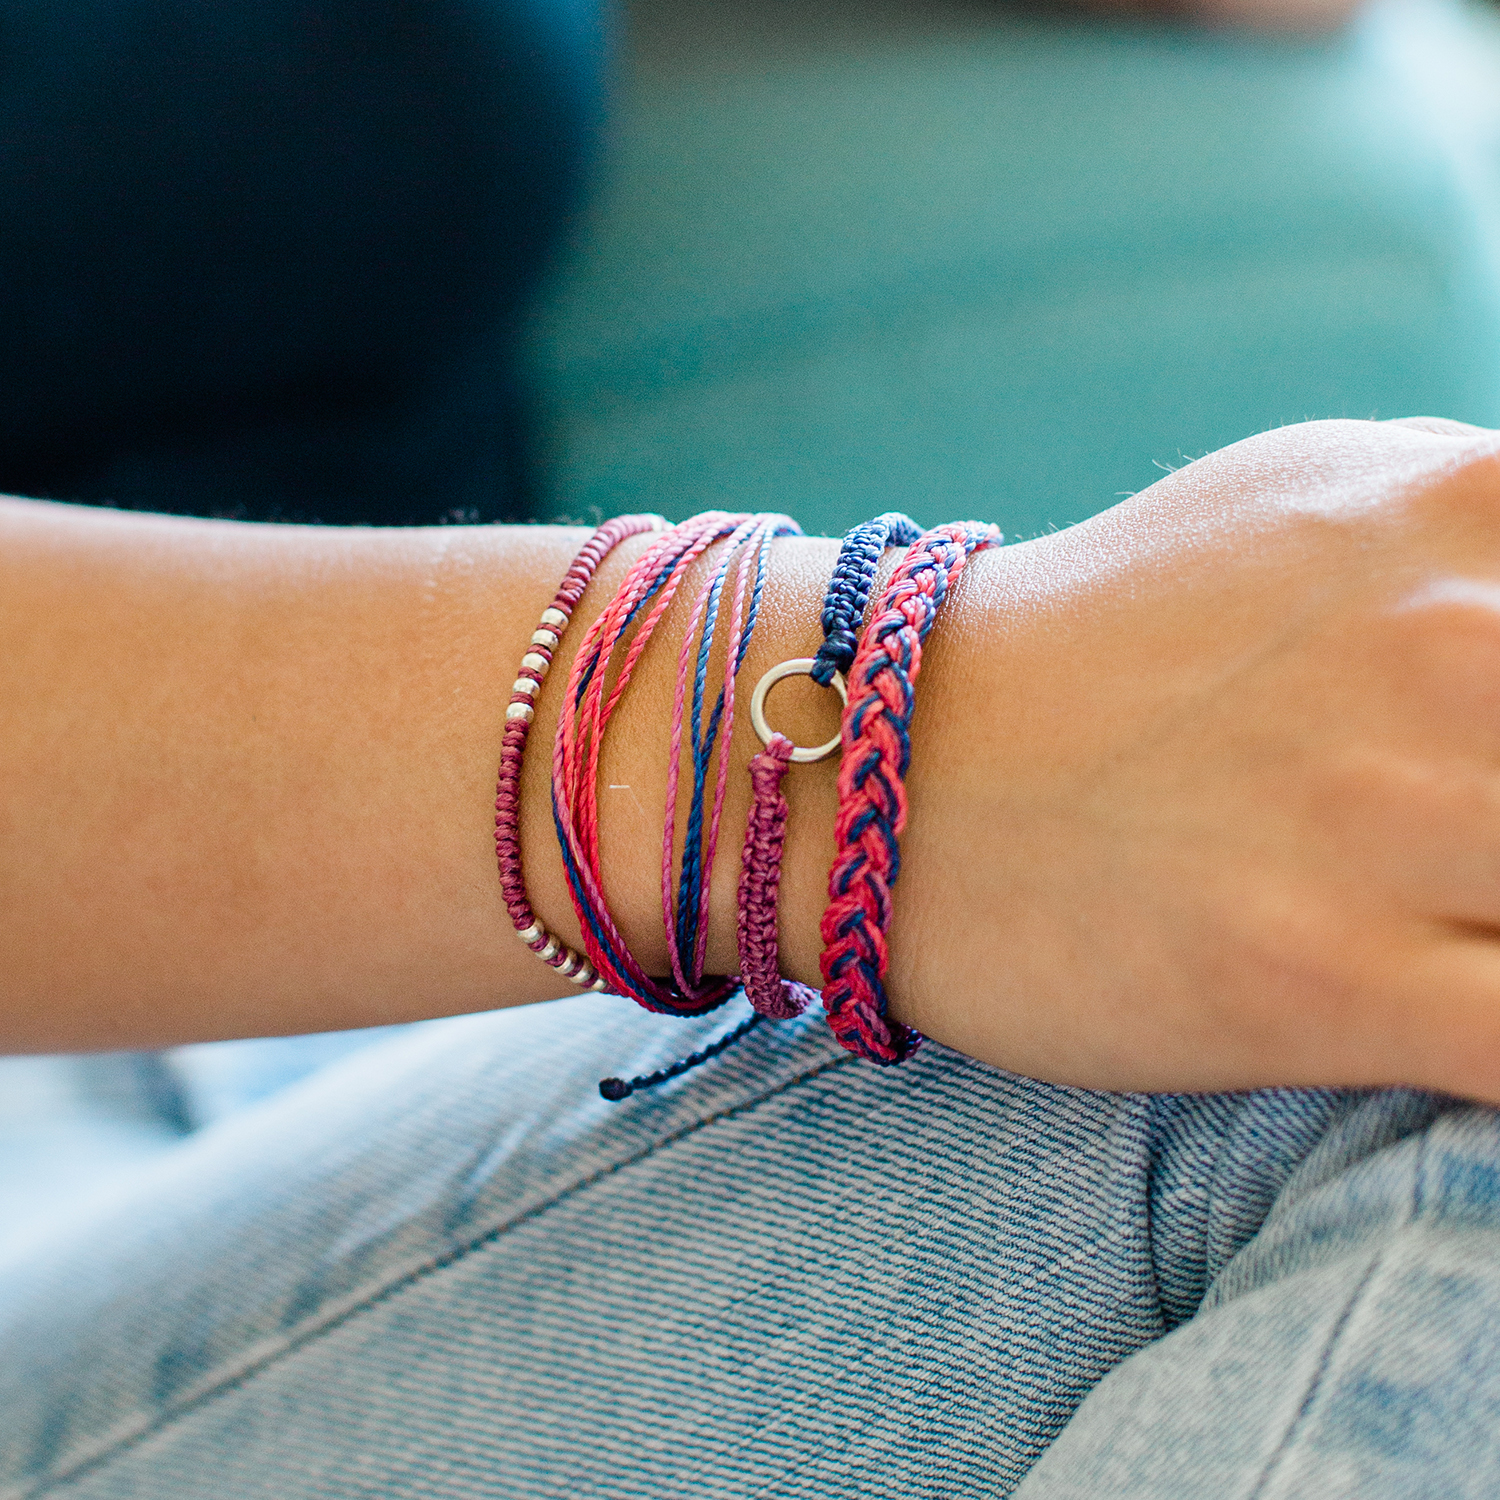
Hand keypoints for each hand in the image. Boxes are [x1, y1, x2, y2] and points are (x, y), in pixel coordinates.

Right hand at [892, 418, 1499, 1099]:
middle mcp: (1447, 646)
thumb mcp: (1312, 493)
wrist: (895, 760)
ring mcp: (1387, 820)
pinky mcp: (1320, 980)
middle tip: (1496, 837)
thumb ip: (1493, 511)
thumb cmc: (1111, 631)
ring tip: (1476, 900)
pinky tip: (1484, 1013)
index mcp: (1462, 502)